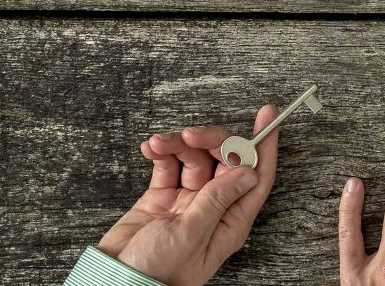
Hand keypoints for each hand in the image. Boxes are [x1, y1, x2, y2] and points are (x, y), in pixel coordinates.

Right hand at [96, 106, 279, 285]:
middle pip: (224, 160)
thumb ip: (217, 200)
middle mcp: (213, 208)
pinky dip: (162, 153)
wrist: (116, 280)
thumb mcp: (191, 234)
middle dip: (210, 140)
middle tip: (190, 134)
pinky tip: (151, 148)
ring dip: (179, 145)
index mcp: (230, 221)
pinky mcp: (162, 198)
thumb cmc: (158, 272)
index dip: (264, 145)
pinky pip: (168, 166)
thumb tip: (249, 173)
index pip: (257, 176)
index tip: (268, 116)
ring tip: (158, 143)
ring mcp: (188, 201)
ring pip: (194, 158)